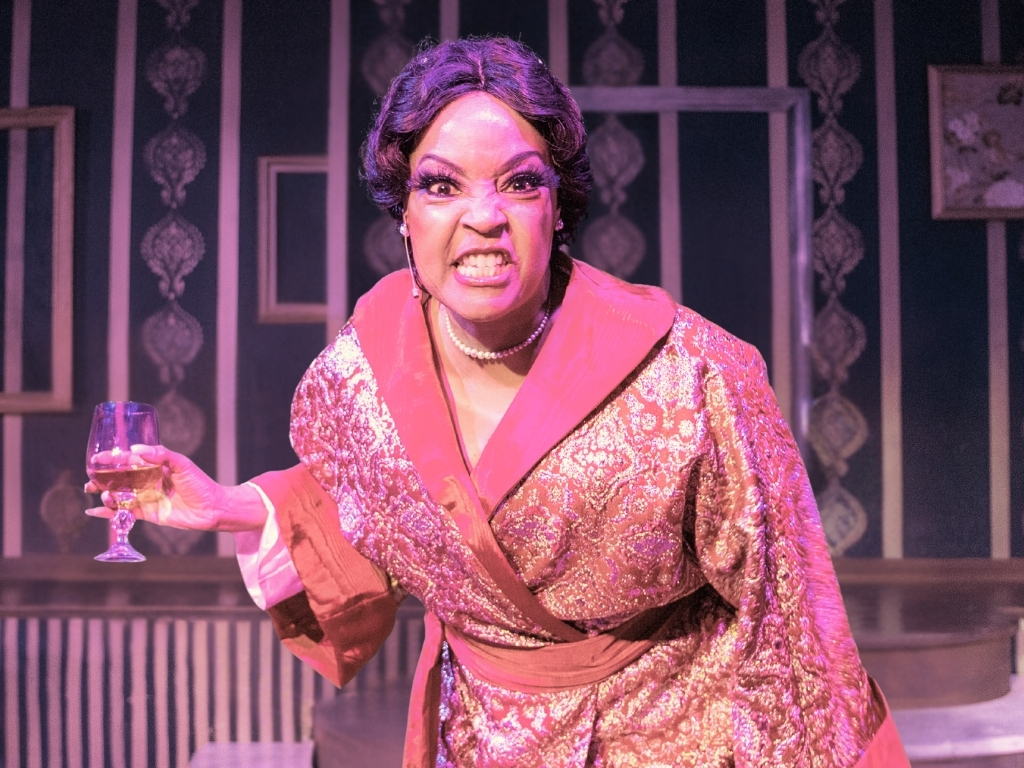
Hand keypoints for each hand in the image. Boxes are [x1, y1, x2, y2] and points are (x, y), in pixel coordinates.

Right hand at [85, 445, 268, 532]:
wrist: (213, 508)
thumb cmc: (201, 484)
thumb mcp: (182, 464)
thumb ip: (161, 455)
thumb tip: (136, 449)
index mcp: (155, 466)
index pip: (129, 460)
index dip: (113, 459)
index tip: (97, 458)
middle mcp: (148, 481)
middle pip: (119, 478)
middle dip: (103, 479)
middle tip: (90, 481)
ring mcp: (147, 497)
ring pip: (119, 495)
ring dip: (106, 495)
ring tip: (103, 496)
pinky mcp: (148, 513)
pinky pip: (124, 512)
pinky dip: (110, 512)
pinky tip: (96, 511)